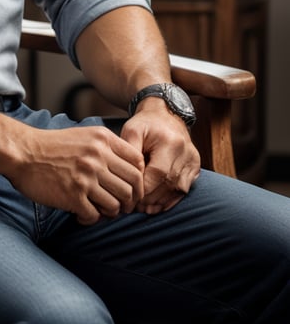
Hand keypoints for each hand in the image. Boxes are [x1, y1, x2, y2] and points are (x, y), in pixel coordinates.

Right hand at [8, 125, 145, 225]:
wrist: (22, 152)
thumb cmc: (52, 146)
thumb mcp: (84, 135)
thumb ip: (107, 147)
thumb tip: (130, 167)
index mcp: (102, 140)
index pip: (138, 163)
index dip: (139, 180)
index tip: (132, 189)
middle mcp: (97, 157)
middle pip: (132, 186)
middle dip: (131, 202)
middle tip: (122, 207)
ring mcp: (86, 177)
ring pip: (116, 204)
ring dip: (111, 212)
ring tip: (99, 210)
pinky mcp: (73, 195)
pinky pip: (95, 216)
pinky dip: (91, 219)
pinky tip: (81, 215)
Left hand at [120, 100, 200, 214]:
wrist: (166, 115)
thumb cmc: (145, 124)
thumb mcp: (132, 130)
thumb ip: (129, 151)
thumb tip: (126, 177)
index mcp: (170, 142)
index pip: (158, 173)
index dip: (144, 189)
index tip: (129, 197)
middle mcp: (185, 152)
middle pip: (169, 184)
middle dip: (151, 198)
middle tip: (134, 207)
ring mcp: (193, 161)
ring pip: (178, 190)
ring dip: (160, 202)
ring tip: (143, 208)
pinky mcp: (196, 167)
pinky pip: (184, 190)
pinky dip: (170, 200)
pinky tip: (157, 205)